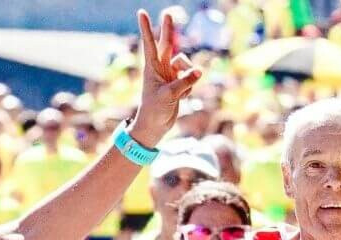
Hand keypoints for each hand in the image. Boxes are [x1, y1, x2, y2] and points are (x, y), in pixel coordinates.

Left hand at [130, 9, 202, 146]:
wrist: (155, 126)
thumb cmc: (154, 110)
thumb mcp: (169, 95)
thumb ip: (184, 82)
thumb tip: (199, 71)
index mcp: (152, 68)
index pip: (149, 44)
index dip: (146, 28)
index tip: (141, 12)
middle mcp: (161, 68)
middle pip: (168, 44)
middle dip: (169, 30)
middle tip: (168, 13)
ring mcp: (171, 75)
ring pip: (186, 65)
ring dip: (188, 76)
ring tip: (182, 91)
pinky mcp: (179, 83)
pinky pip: (191, 79)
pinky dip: (189, 88)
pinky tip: (181, 98)